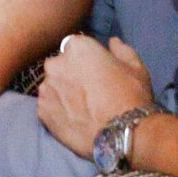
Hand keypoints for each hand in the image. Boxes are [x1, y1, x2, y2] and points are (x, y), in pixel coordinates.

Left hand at [35, 34, 156, 158]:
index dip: (86, 60)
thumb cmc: (131, 97)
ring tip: (81, 109)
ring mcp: (46, 88)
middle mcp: (55, 64)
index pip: (76, 47)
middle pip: (60, 65)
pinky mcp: (41, 111)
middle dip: (70, 74)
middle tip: (88, 92)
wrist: (122, 134)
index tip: (96, 72)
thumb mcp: (136, 68)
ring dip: (62, 93)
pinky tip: (73, 120)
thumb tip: (112, 42)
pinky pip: (48, 106)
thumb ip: (121, 50)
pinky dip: (57, 111)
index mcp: (77, 47)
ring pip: (52, 86)